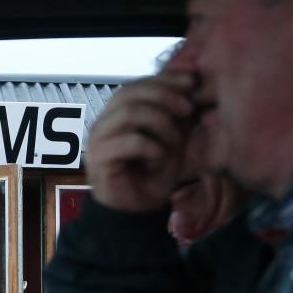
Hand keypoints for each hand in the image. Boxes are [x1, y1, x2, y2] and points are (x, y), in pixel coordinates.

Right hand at [85, 66, 197, 211]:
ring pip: (129, 113)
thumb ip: (177, 114)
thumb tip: (193, 84)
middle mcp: (104, 123)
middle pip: (130, 92)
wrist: (137, 213)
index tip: (192, 81)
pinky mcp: (100, 159)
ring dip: (160, 123)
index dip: (165, 79)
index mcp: (118, 114)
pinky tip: (158, 159)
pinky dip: (152, 148)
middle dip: (165, 96)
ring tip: (173, 141)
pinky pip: (130, 141)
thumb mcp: (172, 138)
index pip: (137, 84)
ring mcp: (98, 140)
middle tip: (188, 110)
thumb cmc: (152, 176)